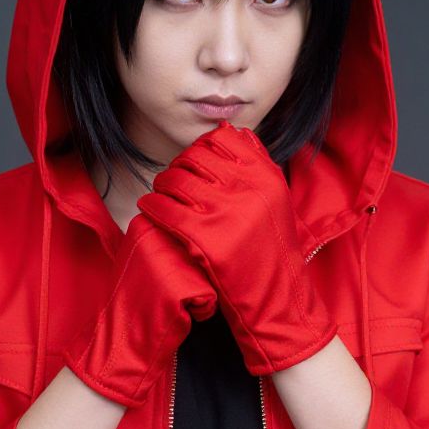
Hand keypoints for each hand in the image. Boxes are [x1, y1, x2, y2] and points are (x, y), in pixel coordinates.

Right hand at [62, 212, 217, 408]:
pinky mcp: (182, 284)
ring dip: (198, 290)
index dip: (181, 258)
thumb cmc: (136, 301)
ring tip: (170, 300)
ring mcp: (169, 259)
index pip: (187, 231)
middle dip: (192, 273)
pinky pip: (211, 295)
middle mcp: (156, 236)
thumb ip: (163, 237)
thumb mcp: (143, 257)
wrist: (121, 338)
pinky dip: (201, 310)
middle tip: (164, 289)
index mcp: (144, 224)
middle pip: (201, 251)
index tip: (159, 273)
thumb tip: (193, 223)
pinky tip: (177, 313)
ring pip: (209, 272)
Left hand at [136, 121, 337, 374]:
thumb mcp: (275, 198)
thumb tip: (226, 130)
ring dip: (161, 186)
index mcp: (266, 174)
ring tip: (160, 195)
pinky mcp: (204, 237)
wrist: (277, 298)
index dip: (199, 149)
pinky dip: (152, 206)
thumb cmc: (271, 248)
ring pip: (174, 180)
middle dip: (177, 167)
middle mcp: (248, 188)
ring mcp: (226, 212)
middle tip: (172, 181)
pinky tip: (150, 210)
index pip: (219, 140)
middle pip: (193, 158)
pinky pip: (164, 208)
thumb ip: (254, 161)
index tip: (192, 163)